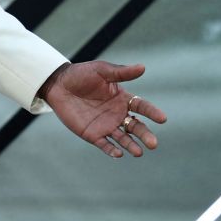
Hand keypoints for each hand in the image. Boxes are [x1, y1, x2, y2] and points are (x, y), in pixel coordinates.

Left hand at [40, 61, 165, 157]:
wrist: (57, 85)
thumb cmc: (80, 75)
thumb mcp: (101, 71)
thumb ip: (120, 72)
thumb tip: (142, 67)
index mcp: (122, 99)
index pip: (141, 106)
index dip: (152, 112)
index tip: (162, 118)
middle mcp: (118, 114)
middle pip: (136, 127)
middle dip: (145, 135)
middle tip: (153, 144)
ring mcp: (106, 125)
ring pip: (123, 138)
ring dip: (131, 145)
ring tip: (138, 152)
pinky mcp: (92, 134)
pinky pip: (104, 144)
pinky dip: (112, 150)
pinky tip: (118, 153)